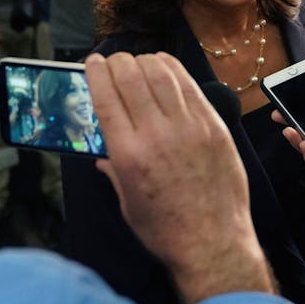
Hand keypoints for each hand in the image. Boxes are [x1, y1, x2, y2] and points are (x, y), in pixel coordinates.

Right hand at [85, 52, 272, 303]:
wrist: (213, 242)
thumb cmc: (166, 230)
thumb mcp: (128, 203)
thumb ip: (114, 171)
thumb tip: (103, 155)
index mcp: (128, 154)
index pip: (106, 96)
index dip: (95, 72)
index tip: (91, 62)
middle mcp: (156, 134)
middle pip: (131, 77)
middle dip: (117, 61)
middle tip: (112, 60)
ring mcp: (189, 127)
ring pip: (162, 74)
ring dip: (144, 60)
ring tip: (137, 61)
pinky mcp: (214, 126)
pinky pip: (190, 85)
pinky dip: (173, 69)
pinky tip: (164, 65)